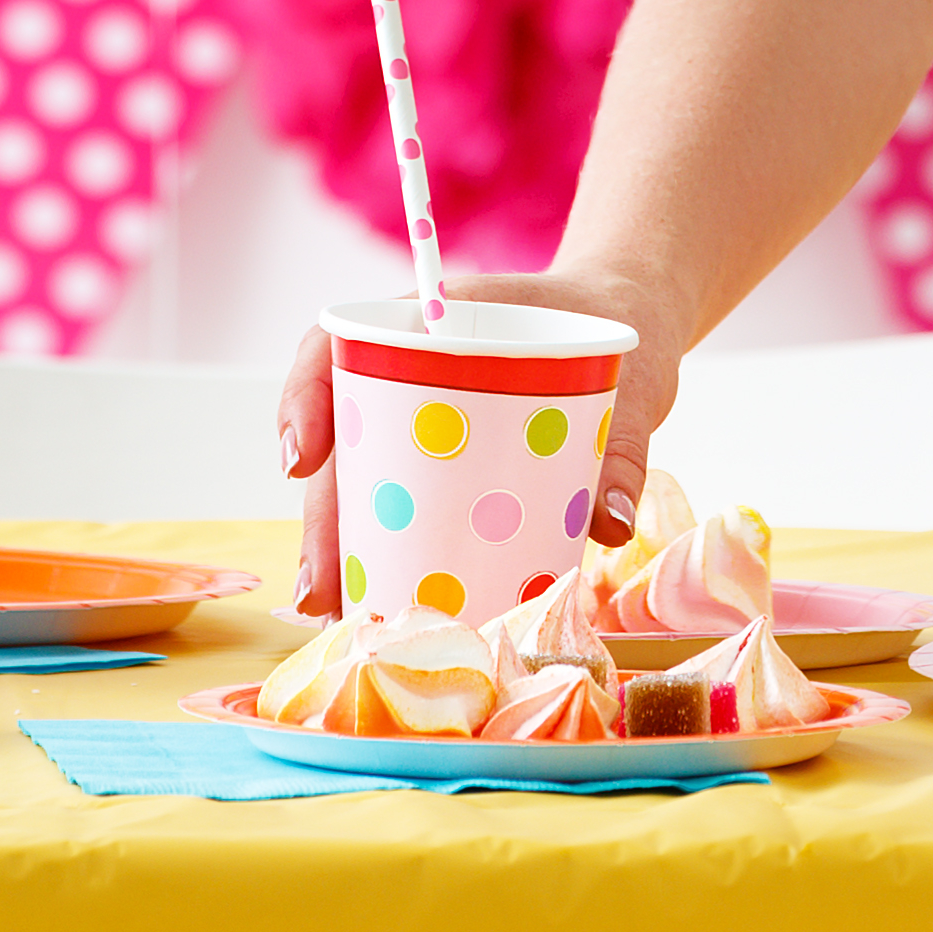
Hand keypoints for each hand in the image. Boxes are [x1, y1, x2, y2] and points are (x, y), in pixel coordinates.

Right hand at [279, 265, 696, 617]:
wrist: (629, 319)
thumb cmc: (615, 330)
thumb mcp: (630, 378)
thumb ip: (624, 448)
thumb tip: (611, 525)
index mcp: (439, 321)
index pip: (343, 347)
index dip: (306, 400)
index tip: (302, 461)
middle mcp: (415, 370)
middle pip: (344, 439)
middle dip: (322, 518)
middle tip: (320, 590)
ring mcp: (424, 418)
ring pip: (362, 481)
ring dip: (342, 547)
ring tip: (338, 612)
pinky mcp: (448, 463)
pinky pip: (401, 503)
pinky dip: (385, 550)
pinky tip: (378, 600)